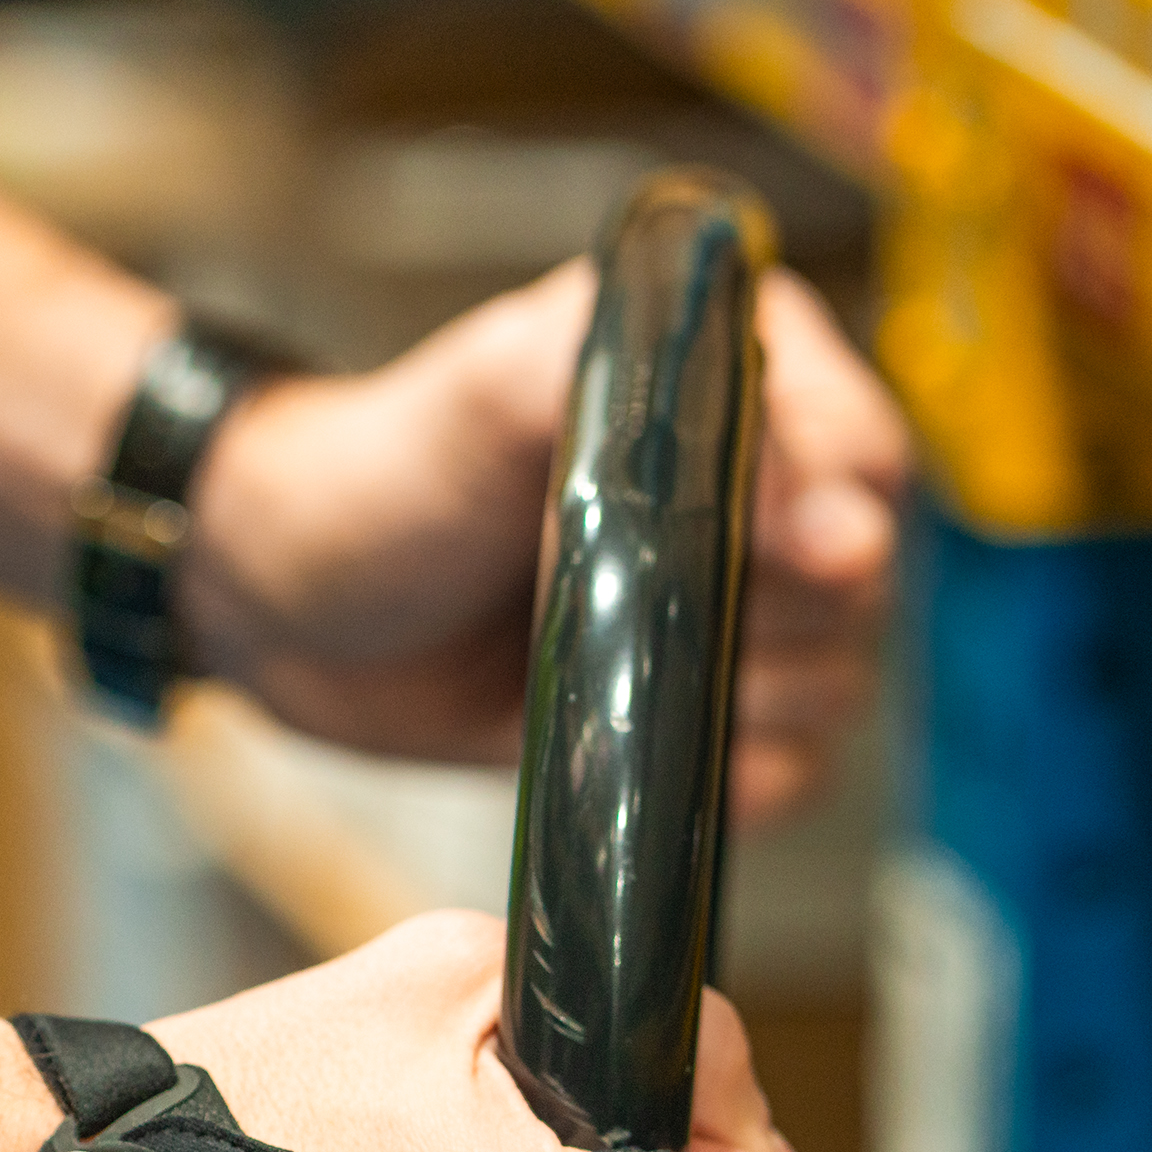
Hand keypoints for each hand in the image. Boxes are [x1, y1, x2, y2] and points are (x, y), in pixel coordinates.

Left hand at [180, 262, 907, 824]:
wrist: (287, 601)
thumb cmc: (378, 476)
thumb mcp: (486, 390)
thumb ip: (626, 376)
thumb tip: (800, 484)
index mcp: (734, 374)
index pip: (863, 458)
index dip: (826, 524)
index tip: (769, 565)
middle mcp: (760, 488)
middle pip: (864, 587)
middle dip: (765, 621)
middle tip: (643, 616)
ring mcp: (734, 607)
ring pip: (836, 687)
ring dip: (740, 703)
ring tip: (620, 673)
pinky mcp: (694, 709)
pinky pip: (781, 772)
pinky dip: (726, 778)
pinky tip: (641, 751)